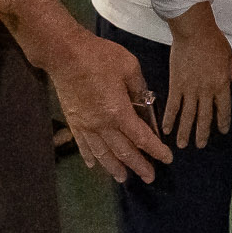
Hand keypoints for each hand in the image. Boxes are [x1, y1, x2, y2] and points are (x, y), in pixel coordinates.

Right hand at [6, 0, 171, 181]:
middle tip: (150, 177)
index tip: (167, 159)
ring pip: (102, 154)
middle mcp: (102, 125)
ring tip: (123, 178)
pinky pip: (83, 146)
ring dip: (114, 168)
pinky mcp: (73, 122)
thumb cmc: (98, 57)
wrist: (64, 54)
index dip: (156, 150)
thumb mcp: (129, 66)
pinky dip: (90, 158)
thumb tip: (144, 101)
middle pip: (124, 152)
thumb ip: (139, 87)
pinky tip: (94, 165)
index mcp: (119, 112)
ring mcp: (86, 126)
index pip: (142, 138)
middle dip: (138, 166)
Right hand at [163, 2, 231, 148]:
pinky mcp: (175, 85)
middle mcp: (206, 91)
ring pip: (188, 115)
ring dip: (185, 132)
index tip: (221, 131)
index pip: (223, 108)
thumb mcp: (228, 55)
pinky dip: (170, 119)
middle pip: (204, 117)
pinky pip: (173, 106)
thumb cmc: (213, 40)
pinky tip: (166, 130)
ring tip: (182, 145)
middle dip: (202, 133)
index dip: (222, 121)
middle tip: (200, 146)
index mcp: (221, 84)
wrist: (194, 31)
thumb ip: (230, 71)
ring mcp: (190, 90)